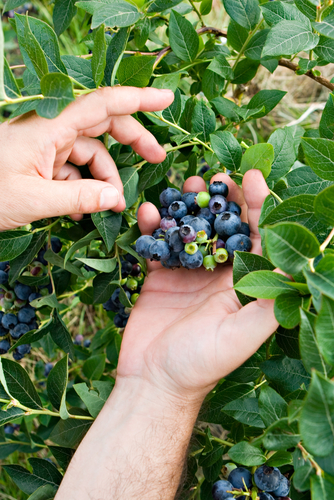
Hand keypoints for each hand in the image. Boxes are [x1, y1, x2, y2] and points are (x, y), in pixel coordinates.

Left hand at [0, 87, 173, 229]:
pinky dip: (83, 188)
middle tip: (157, 159)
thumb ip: (79, 199)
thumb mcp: (34, 200)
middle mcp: (50, 129)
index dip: (137, 99)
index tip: (166, 100)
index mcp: (48, 127)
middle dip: (132, 141)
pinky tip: (80, 211)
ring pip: (90, 153)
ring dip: (104, 179)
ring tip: (111, 207)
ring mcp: (46, 145)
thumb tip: (116, 200)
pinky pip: (73, 169)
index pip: (101, 104)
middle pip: (102, 124)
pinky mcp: (41, 161)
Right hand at [118, 170, 278, 402]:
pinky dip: (153, 228)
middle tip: (215, 176)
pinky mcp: (160, 278)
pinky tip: (149, 213)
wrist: (152, 382)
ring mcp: (187, 275)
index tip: (251, 175)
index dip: (258, 205)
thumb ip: (266, 304)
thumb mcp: (239, 336)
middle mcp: (218, 277)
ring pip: (191, 231)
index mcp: (241, 286)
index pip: (256, 237)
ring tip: (186, 186)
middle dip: (222, 200)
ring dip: (189, 207)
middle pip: (224, 228)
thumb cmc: (199, 363)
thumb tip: (295, 268)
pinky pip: (158, 245)